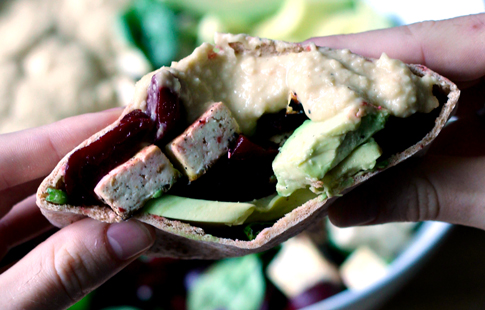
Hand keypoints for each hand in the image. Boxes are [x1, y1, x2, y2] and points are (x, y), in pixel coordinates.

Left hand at [0, 108, 155, 309]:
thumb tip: (134, 233)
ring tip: (142, 192)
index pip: (28, 148)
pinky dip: (74, 231)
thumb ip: (59, 273)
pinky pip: (35, 232)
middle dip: (100, 167)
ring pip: (41, 203)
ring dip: (93, 201)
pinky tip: (111, 228)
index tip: (141, 121)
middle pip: (40, 172)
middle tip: (155, 160)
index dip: (87, 132)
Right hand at [307, 14, 484, 229]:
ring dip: (378, 117)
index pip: (415, 42)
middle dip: (353, 91)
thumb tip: (342, 211)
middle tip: (294, 108)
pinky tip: (374, 152)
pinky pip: (448, 112)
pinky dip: (410, 134)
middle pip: (415, 64)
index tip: (292, 64)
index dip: (347, 55)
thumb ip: (425, 195)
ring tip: (321, 133)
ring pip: (428, 90)